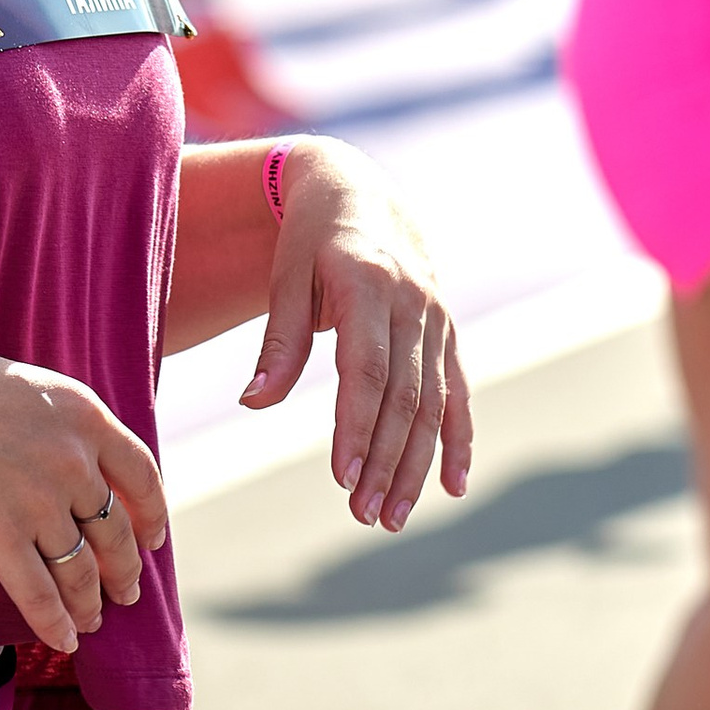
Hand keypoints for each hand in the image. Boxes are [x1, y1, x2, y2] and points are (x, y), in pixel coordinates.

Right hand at [0, 326, 168, 656]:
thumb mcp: (31, 390)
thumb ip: (67, 429)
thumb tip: (87, 473)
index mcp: (85, 418)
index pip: (141, 476)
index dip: (153, 515)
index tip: (154, 539)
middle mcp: (72, 462)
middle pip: (115, 532)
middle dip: (125, 570)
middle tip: (126, 592)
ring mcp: (38, 503)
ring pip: (80, 571)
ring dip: (90, 603)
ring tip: (91, 619)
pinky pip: (39, 595)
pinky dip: (55, 624)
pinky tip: (64, 641)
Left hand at [241, 140, 469, 528]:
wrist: (360, 192)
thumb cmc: (309, 240)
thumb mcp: (285, 279)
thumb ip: (278, 343)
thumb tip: (252, 404)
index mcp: (367, 285)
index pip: (366, 370)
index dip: (356, 427)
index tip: (342, 480)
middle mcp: (412, 303)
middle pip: (403, 396)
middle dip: (385, 460)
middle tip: (364, 515)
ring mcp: (436, 318)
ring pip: (432, 403)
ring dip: (414, 464)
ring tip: (390, 516)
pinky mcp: (447, 331)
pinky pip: (458, 392)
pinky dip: (458, 440)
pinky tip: (452, 487)